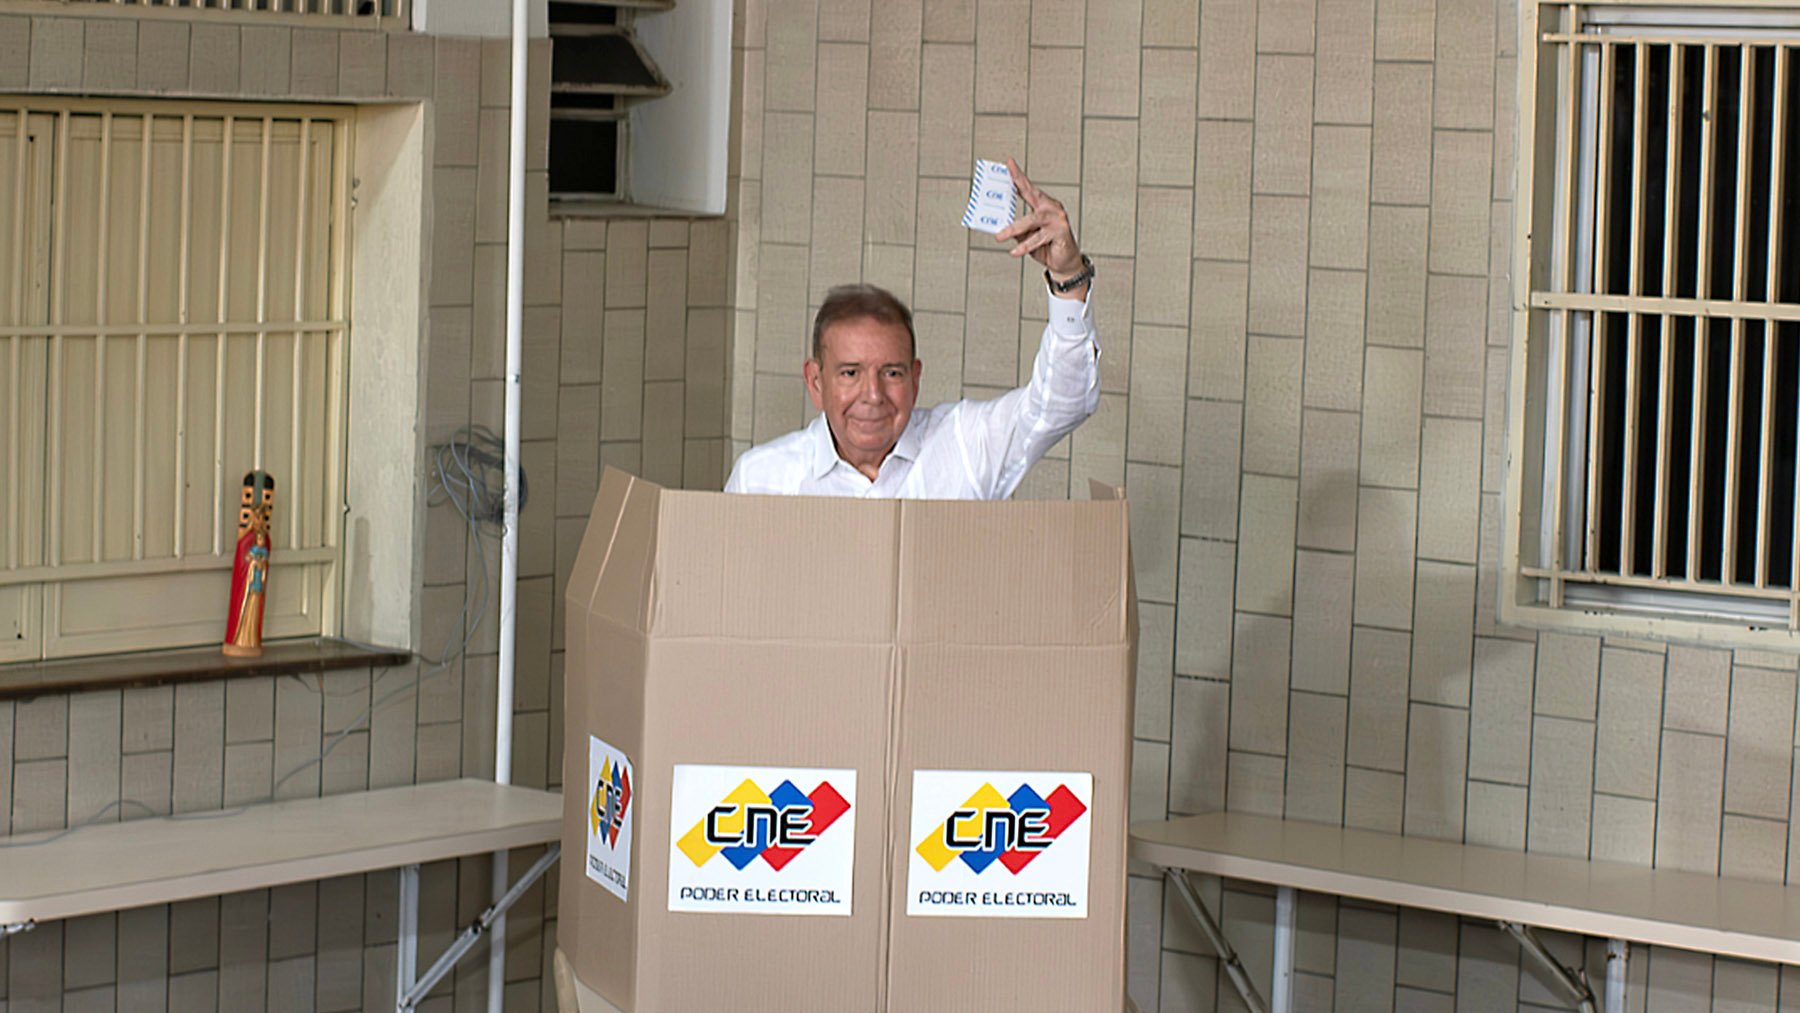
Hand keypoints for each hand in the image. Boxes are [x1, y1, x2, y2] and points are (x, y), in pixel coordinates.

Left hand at [994, 159, 1083, 279]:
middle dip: (1018, 184)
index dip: (1018, 176)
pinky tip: (1015, 251)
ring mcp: (1057, 219)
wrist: (1065, 263)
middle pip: (1032, 195)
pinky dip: (1025, 245)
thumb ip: (1016, 228)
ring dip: (1014, 228)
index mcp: (1044, 205)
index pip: (1029, 188)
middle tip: (1005, 182)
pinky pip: (1039, 238)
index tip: (1009, 164)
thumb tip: (999, 225)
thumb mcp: (1027, 236)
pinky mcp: (1061, 232)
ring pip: (1032, 219)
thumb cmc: (1047, 246)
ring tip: (1000, 236)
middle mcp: (1052, 208)